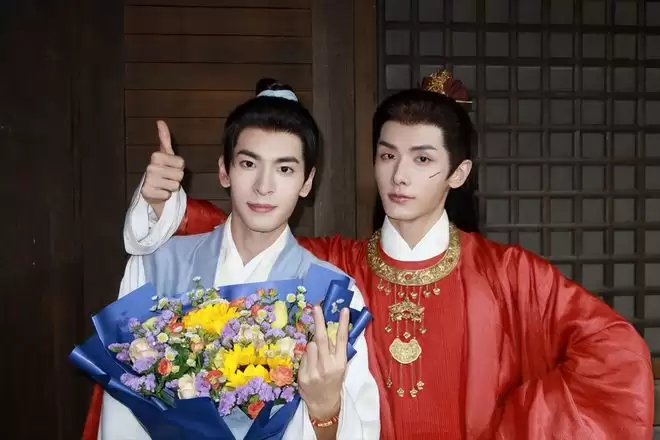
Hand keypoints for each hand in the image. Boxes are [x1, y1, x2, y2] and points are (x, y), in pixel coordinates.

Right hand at [141, 120, 184, 217]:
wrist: (151, 190)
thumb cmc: (162, 170)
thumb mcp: (165, 154)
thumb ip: (165, 138)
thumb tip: (160, 121)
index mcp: (156, 156)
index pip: (181, 163)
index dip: (179, 167)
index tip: (171, 167)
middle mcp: (151, 167)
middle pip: (179, 175)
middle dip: (176, 178)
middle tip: (167, 177)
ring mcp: (148, 180)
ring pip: (175, 185)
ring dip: (171, 187)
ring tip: (163, 184)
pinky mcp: (147, 193)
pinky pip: (167, 195)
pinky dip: (165, 195)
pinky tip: (159, 192)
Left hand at [298, 306, 349, 420]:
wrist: (323, 403)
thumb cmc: (333, 382)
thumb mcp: (340, 367)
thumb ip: (334, 351)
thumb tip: (326, 332)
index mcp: (340, 363)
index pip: (341, 340)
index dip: (343, 324)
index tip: (344, 309)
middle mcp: (327, 366)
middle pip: (321, 339)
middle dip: (319, 321)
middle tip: (316, 307)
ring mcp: (314, 371)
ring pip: (310, 346)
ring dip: (312, 346)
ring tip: (316, 357)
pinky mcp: (302, 376)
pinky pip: (303, 357)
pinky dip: (306, 358)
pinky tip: (310, 366)